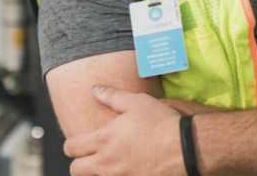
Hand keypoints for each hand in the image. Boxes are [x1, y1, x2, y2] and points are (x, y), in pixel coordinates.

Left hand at [64, 85, 185, 175]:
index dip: (71, 145)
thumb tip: (94, 90)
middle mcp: (107, 163)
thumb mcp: (136, 102)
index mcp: (104, 140)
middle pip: (76, 170)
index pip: (72, 147)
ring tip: (106, 165)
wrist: (185, 148)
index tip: (76, 143)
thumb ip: (112, 96)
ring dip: (95, 174)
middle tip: (88, 157)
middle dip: (78, 163)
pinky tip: (124, 170)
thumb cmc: (160, 122)